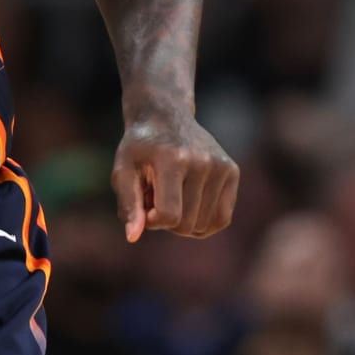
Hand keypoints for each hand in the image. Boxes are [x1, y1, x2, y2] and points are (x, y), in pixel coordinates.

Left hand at [112, 108, 239, 241]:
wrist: (165, 117)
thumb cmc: (139, 148)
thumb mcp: (123, 170)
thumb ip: (128, 204)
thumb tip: (133, 237)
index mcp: (172, 160)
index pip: (169, 215)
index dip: (153, 221)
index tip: (144, 207)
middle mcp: (202, 162)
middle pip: (186, 223)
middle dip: (166, 221)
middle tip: (155, 199)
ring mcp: (220, 166)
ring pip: (204, 225)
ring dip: (184, 221)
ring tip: (171, 197)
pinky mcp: (232, 171)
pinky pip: (222, 218)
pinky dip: (204, 223)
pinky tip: (188, 207)